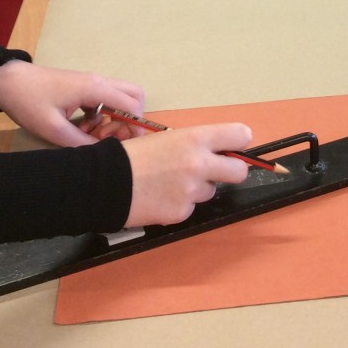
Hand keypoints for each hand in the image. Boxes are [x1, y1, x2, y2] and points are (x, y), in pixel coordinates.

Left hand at [0, 60, 145, 147]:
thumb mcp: (53, 129)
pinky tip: (83, 129)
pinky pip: (105, 100)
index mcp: (95, 88)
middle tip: (111, 137)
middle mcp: (99, 81)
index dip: (136, 125)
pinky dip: (103, 115)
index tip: (127, 144)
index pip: (131, 104)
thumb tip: (104, 152)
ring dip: (115, 118)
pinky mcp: (83, 87)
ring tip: (93, 135)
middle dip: (130, 119)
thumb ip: (81, 142)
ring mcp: (92, 82)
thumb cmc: (30, 102)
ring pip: (120, 97)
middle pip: (134, 95)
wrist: (8, 81)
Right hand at [123, 122, 251, 227]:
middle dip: (231, 170)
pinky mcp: (182, 212)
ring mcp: (192, 191)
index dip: (239, 142)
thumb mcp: (168, 138)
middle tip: (217, 170)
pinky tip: (161, 197)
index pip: (240, 136)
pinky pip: (191, 207)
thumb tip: (218, 150)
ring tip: (171, 182)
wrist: (107, 182)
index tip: (235, 146)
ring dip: (198, 188)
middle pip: (239, 171)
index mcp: (196, 138)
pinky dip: (181, 203)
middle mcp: (199, 163)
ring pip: (211, 190)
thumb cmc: (136, 154)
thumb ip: (196, 143)